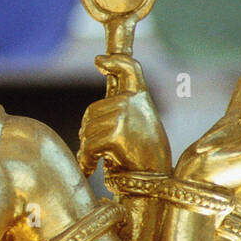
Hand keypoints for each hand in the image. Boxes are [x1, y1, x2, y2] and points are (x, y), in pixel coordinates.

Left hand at [78, 55, 171, 176]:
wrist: (155, 180)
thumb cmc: (144, 156)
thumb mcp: (138, 125)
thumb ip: (119, 111)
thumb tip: (91, 115)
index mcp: (140, 97)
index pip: (129, 69)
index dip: (115, 61)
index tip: (99, 60)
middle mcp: (131, 101)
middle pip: (92, 112)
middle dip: (90, 133)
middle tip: (100, 151)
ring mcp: (123, 115)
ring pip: (86, 131)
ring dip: (87, 150)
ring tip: (99, 161)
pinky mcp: (115, 134)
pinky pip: (88, 146)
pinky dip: (85, 160)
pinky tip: (90, 169)